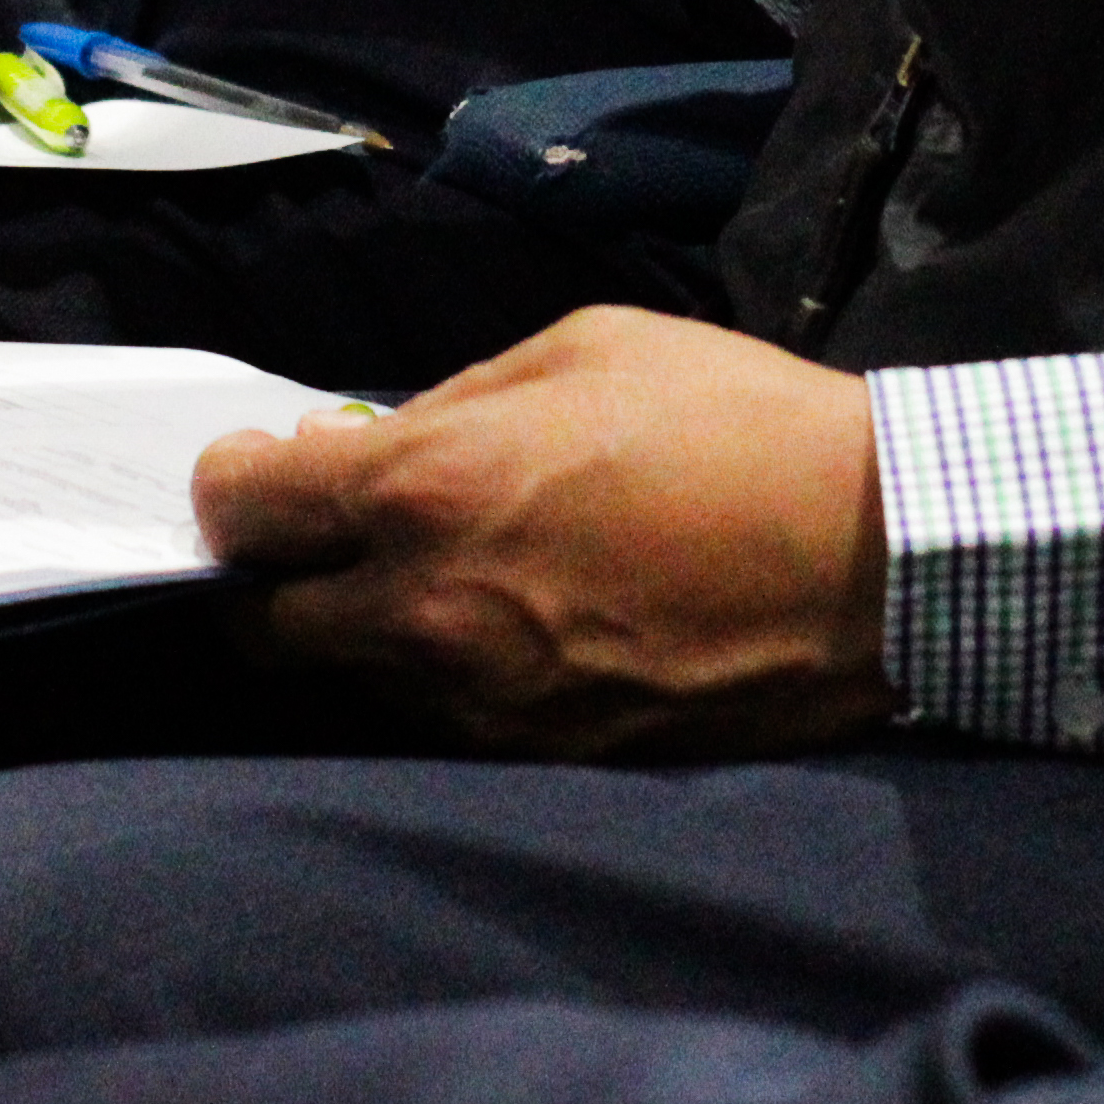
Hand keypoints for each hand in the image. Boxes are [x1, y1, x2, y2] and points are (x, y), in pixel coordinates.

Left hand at [197, 309, 886, 758]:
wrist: (872, 561)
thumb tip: (369, 445)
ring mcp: (484, 700)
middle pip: (264, 627)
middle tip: (315, 540)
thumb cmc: (734, 423)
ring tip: (425, 576)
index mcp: (426, 488)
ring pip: (352, 684)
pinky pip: (441, 719)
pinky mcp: (544, 754)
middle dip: (269, 580)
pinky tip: (496, 625)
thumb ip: (453, 402)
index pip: (244, 511)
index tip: (256, 477)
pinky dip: (437, 675)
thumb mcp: (581, 349)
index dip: (231, 487)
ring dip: (357, 632)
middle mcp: (429, 610)